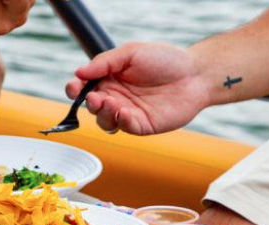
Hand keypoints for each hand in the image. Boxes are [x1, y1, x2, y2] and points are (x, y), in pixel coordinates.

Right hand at [66, 43, 210, 134]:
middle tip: (94, 97)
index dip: (76, 89)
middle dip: (89, 103)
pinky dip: (122, 122)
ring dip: (103, 114)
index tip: (74, 87)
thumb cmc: (165, 60)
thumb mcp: (131, 53)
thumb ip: (105, 62)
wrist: (194, 75)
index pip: (85, 87)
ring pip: (105, 121)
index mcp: (110, 78)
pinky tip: (126, 112)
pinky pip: (126, 128)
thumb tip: (80, 71)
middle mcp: (117, 97)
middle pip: (92, 106)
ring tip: (111, 104)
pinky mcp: (143, 125)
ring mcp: (129, 113)